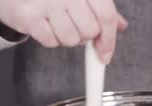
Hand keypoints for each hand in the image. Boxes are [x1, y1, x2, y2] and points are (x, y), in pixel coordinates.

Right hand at [0, 0, 127, 63]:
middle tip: (72, 27)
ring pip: (72, 39)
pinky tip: (44, 26)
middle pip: (90, 31)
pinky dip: (50, 39)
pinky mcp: (30, 15)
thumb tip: (121, 26)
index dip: (109, 39)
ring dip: (66, 39)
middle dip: (84, 37)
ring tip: (56, 24)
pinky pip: (51, 41)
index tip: (105, 55)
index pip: (106, 14)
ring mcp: (47, 0)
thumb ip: (100, 9)